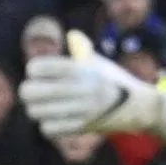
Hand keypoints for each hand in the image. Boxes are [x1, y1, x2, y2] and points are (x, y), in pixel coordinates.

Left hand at [19, 30, 165, 139]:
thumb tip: (72, 36)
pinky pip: (48, 128)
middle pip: (32, 91)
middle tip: (29, 91)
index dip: (34, 69)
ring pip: (37, 111)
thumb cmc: (112, 80)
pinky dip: (47, 124)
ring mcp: (81, 110)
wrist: (137, 107)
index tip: (35, 71)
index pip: (41, 67)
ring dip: (35, 108)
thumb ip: (82, 49)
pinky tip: (52, 119)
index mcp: (82, 69)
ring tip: (39, 106)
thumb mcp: (98, 62)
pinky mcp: (82, 127)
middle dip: (27, 90)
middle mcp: (81, 88)